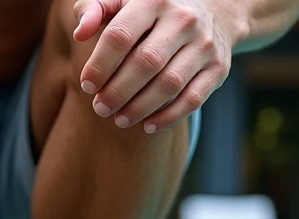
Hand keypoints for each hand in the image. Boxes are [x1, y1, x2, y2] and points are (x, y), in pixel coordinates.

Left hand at [72, 0, 236, 132]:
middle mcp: (183, 19)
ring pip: (169, 84)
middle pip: (145, 62)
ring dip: (140, 107)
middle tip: (100, 108)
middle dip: (117, 91)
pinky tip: (148, 126)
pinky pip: (193, 99)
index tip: (87, 85)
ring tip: (119, 119)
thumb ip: (95, 9)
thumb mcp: (123, 1)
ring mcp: (204, 44)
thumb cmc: (152, 13)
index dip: (100, 65)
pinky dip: (169, 117)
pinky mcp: (218, 68)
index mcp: (154, 0)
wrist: (214, 11)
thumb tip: (80, 32)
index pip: (120, 35)